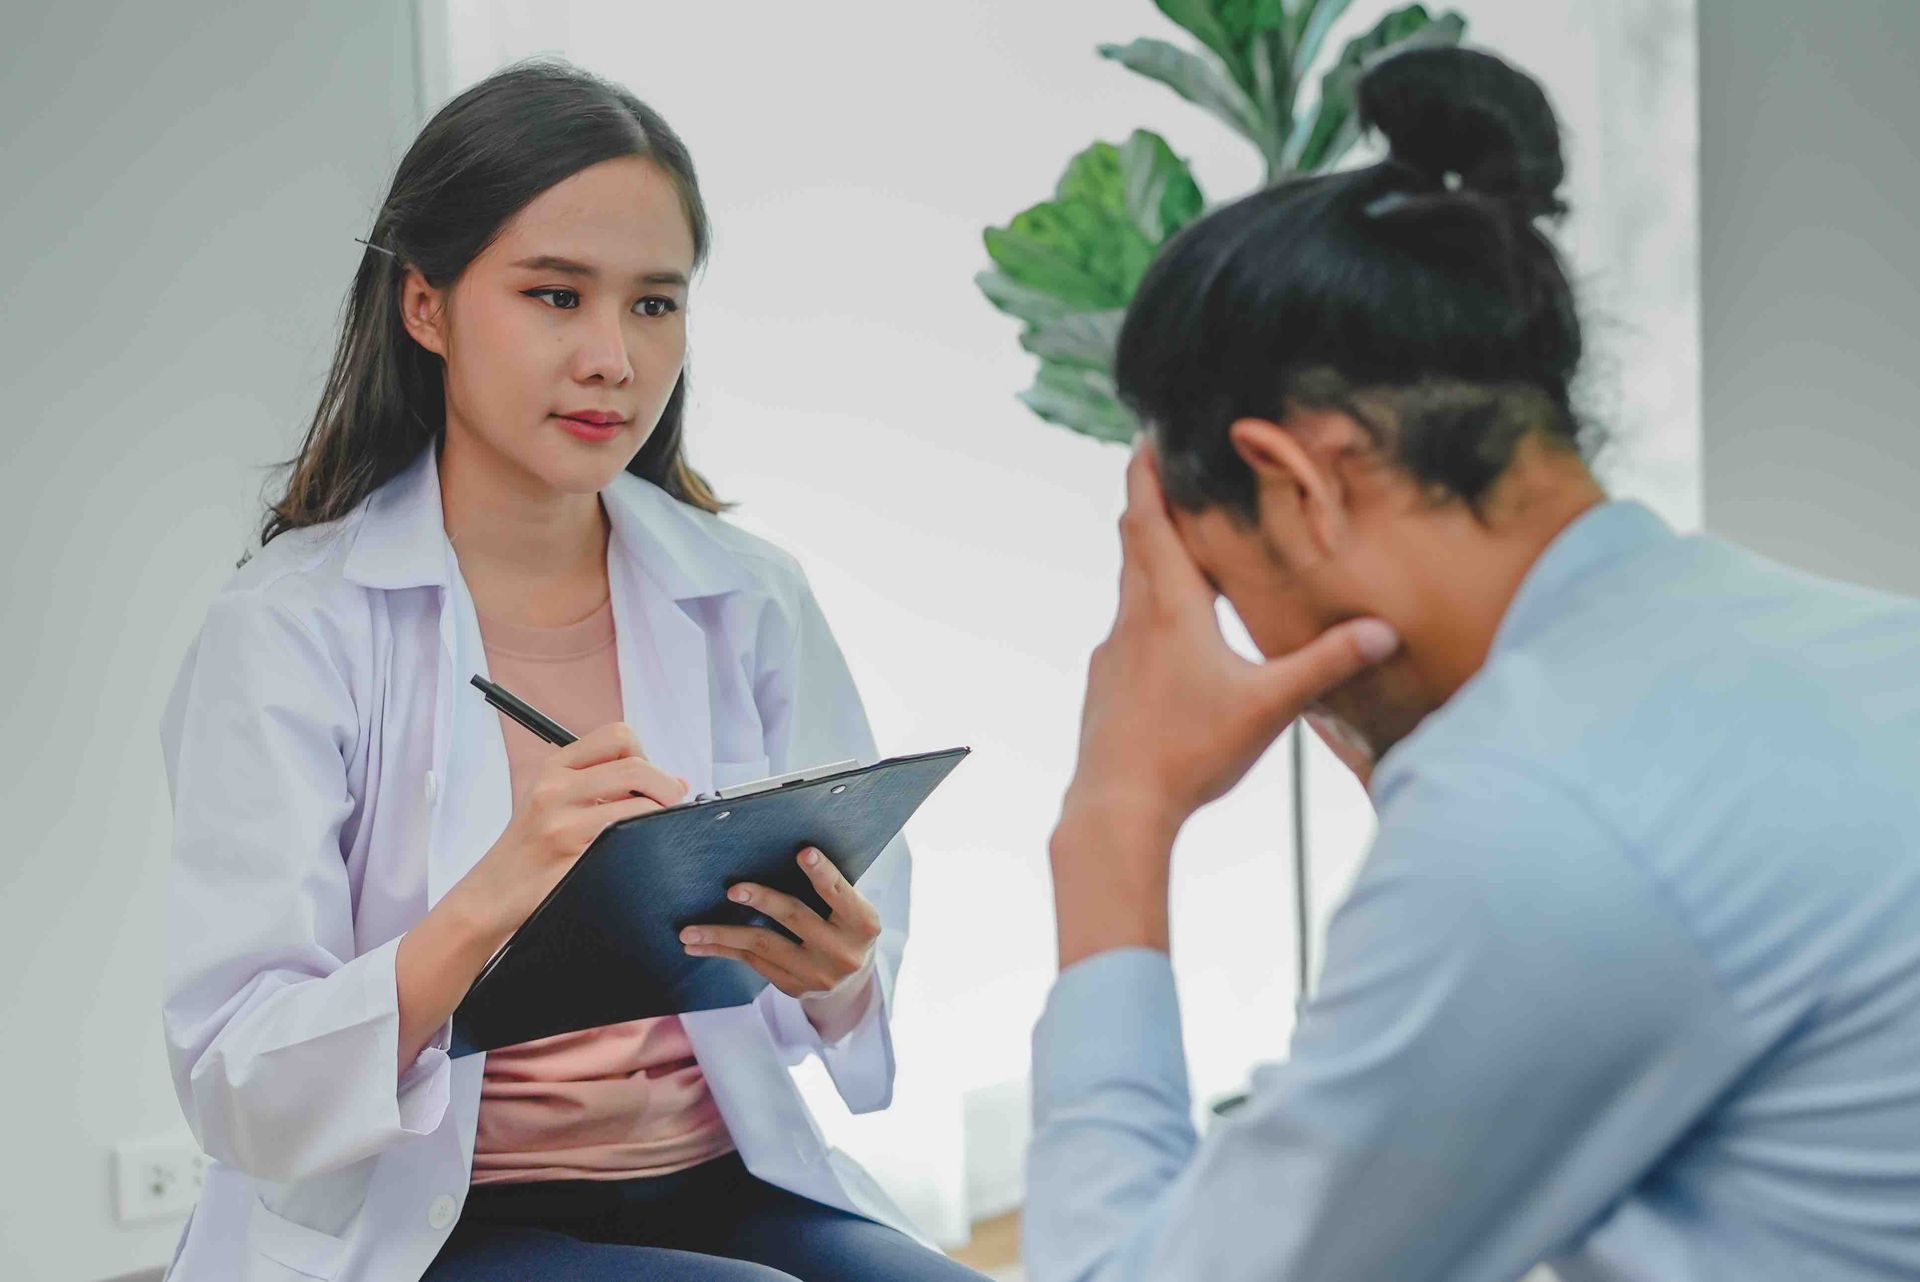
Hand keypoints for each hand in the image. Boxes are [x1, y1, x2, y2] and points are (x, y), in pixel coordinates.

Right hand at [401, 722, 686, 1069]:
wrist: (490, 895)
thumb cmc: (530, 848)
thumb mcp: (553, 801)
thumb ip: (606, 785)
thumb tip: (678, 783)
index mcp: (554, 767)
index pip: (618, 736)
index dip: (645, 755)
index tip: (649, 780)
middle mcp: (556, 789)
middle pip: (636, 768)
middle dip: (666, 787)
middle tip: (672, 808)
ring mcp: (563, 825)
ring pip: (639, 807)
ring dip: (661, 819)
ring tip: (654, 832)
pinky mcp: (572, 859)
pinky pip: (628, 843)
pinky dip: (645, 845)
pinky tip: (637, 853)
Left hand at [679, 846, 881, 999]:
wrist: (851, 983)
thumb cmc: (845, 928)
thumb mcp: (851, 909)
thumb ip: (828, 891)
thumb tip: (780, 855)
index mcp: (862, 924)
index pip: (838, 893)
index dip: (822, 873)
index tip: (803, 852)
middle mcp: (842, 952)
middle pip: (795, 917)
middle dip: (762, 901)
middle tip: (733, 889)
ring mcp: (816, 974)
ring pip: (763, 946)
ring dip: (722, 935)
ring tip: (689, 931)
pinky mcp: (793, 987)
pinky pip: (753, 963)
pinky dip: (724, 951)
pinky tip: (699, 945)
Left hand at [1061, 445, 1398, 835]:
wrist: (1116, 807)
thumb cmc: (1189, 752)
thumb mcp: (1269, 707)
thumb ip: (1325, 664)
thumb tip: (1382, 631)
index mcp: (1168, 609)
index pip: (1150, 521)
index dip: (1146, 475)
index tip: (1145, 435)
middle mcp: (1132, 621)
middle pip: (1135, 544)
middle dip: (1148, 502)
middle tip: (1158, 467)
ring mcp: (1113, 654)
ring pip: (1129, 588)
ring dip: (1149, 557)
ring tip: (1175, 543)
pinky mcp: (1106, 686)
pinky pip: (1127, 630)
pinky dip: (1146, 608)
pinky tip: (1169, 634)